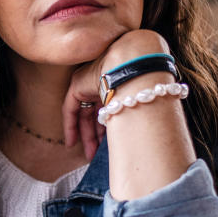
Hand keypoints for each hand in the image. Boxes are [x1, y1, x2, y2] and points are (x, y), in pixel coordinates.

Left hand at [63, 30, 170, 159]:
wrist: (136, 62)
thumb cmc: (147, 79)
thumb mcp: (142, 99)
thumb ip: (138, 113)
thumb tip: (144, 135)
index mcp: (117, 82)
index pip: (108, 108)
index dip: (107, 127)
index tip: (107, 145)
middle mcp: (101, 81)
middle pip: (95, 113)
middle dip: (97, 136)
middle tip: (97, 155)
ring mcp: (88, 82)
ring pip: (83, 113)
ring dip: (87, 135)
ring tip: (90, 155)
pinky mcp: (77, 85)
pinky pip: (70, 109)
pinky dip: (70, 126)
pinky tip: (72, 143)